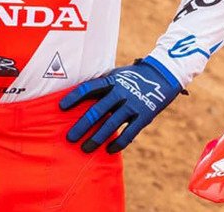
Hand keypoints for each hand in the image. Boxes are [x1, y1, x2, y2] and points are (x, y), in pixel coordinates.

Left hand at [59, 58, 181, 153]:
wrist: (162, 76)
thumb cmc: (132, 76)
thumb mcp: (116, 75)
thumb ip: (101, 85)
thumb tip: (79, 95)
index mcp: (111, 80)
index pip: (88, 88)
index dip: (74, 97)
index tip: (61, 107)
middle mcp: (120, 92)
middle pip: (97, 111)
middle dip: (82, 126)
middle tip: (70, 138)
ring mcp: (132, 105)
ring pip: (111, 125)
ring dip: (96, 138)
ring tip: (85, 148)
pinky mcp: (144, 116)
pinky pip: (129, 133)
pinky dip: (118, 143)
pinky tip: (108, 150)